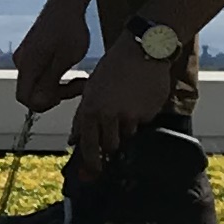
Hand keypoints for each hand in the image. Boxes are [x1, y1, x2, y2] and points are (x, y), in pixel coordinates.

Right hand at [12, 0, 92, 113]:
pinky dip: (56, 73)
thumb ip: (50, 83)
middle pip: (34, 91)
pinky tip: (72, 64)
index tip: (64, 96)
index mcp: (27, 65)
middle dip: (57, 93)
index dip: (44, 104)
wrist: (68, 2)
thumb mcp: (65, 60)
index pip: (25, 98)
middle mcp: (22, 61)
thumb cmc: (69, 29)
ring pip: (39, 81)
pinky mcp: (33, 49)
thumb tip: (39, 101)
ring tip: (81, 76)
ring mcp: (26, 54)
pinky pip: (41, 70)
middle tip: (81, 84)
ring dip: (60, 83)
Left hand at [73, 35, 173, 159]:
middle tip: (115, 130)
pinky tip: (140, 96)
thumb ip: (82, 117)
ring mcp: (131, 116)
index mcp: (91, 110)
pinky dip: (141, 114)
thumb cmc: (113, 68)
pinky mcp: (149, 114)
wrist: (142, 50)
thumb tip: (74, 141)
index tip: (94, 172)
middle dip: (112, 143)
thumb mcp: (91, 89)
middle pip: (111, 146)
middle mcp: (109, 115)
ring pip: (128, 134)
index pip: (89, 146)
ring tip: (128, 102)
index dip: (91, 162)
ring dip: (127, 125)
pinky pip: (143, 122)